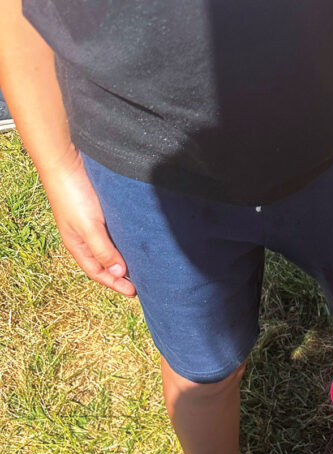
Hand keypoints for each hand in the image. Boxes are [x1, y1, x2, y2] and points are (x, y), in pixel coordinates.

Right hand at [41, 150, 135, 296]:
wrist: (66, 160)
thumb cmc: (73, 195)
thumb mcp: (89, 228)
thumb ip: (103, 251)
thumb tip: (119, 274)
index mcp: (78, 245)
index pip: (98, 273)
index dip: (115, 284)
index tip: (134, 292)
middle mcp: (85, 237)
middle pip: (105, 263)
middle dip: (121, 275)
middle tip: (142, 283)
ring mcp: (93, 223)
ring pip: (111, 247)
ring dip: (125, 258)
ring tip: (143, 266)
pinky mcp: (101, 210)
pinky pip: (116, 232)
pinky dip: (126, 240)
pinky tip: (138, 242)